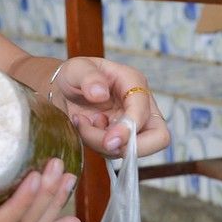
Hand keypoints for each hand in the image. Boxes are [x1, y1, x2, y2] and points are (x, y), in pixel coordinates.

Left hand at [49, 57, 170, 157]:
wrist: (61, 90)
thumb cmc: (73, 75)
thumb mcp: (76, 68)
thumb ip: (88, 77)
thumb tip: (100, 94)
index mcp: (133, 82)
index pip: (144, 110)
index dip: (130, 128)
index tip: (109, 141)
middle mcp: (139, 105)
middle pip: (159, 137)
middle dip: (132, 147)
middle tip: (104, 142)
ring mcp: (131, 124)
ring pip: (132, 150)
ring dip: (102, 144)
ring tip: (82, 123)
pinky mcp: (120, 138)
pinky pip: (115, 152)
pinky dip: (95, 144)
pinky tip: (84, 126)